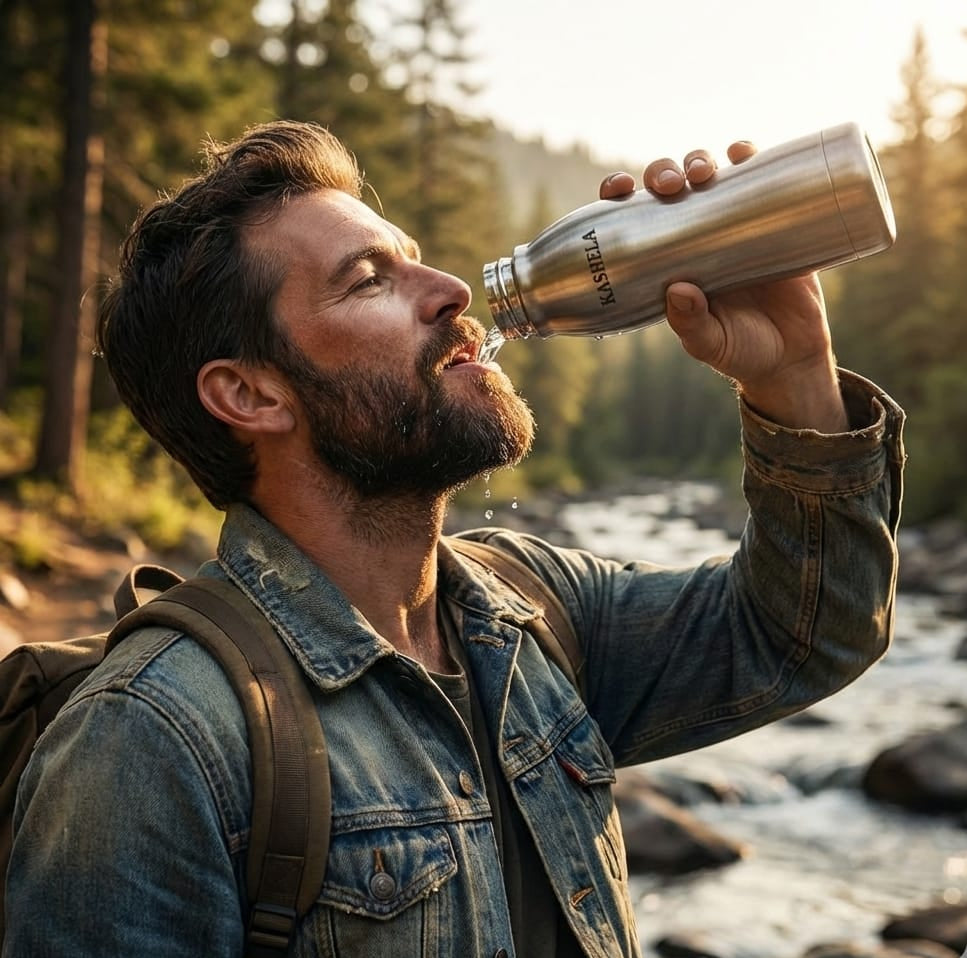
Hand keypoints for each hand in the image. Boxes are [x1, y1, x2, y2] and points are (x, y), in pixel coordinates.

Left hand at [598, 144, 847, 431]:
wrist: (793, 357)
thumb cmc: (740, 351)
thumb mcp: (710, 344)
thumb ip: (691, 323)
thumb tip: (677, 291)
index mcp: (667, 259)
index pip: (634, 216)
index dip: (621, 194)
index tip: (617, 188)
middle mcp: (696, 235)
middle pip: (670, 186)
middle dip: (663, 173)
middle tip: (670, 185)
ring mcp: (735, 223)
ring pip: (711, 174)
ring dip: (701, 159)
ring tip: (704, 172)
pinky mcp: (775, 218)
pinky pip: (761, 176)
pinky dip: (750, 156)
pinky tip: (743, 152)